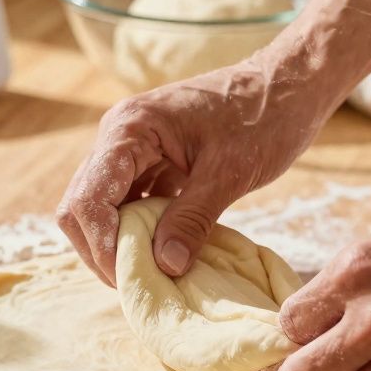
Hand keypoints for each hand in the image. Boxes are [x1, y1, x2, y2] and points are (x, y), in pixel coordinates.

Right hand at [57, 61, 323, 284]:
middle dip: (102, 250)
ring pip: (100, 208)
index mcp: (129, 130)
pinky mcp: (150, 161)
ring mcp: (132, 149)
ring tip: (149, 274)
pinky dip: (138, 232)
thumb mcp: (229, 173)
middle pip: (81, 206)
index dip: (103, 245)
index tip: (133, 279)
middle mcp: (119, 136)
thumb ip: (192, 219)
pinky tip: (162, 253)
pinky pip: (128, 203)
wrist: (288, 86)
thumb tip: (164, 266)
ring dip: (117, 243)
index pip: (89, 199)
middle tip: (137, 285)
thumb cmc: (264, 118)